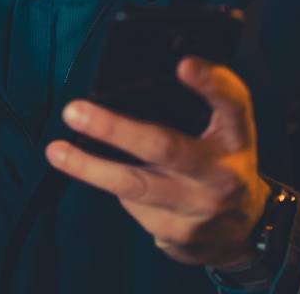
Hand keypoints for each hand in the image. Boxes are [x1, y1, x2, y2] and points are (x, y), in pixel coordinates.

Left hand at [45, 56, 269, 267]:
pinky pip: (133, 204)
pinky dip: (111, 184)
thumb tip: (131, 80)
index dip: (211, 82)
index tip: (183, 65)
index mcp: (236, 134)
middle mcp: (223, 172)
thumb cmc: (222, 160)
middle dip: (115, 129)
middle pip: (165, 147)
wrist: (243, 228)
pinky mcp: (179, 234)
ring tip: (56, 150)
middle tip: (75, 110)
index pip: (232, 102)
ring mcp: (200, 207)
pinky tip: (99, 172)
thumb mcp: (224, 128)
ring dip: (90, 168)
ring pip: (136, 185)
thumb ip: (198, 100)